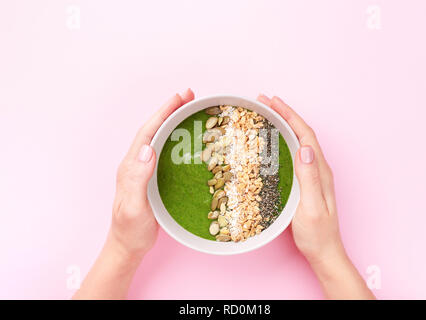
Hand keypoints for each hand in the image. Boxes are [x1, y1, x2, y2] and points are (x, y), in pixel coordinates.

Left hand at [74, 89, 194, 298]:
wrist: (129, 246)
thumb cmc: (130, 230)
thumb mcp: (133, 207)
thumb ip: (137, 179)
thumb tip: (148, 149)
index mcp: (131, 166)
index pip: (147, 132)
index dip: (162, 113)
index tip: (179, 98)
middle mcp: (137, 164)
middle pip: (154, 130)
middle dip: (170, 111)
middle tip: (190, 96)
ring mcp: (146, 171)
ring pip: (161, 140)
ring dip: (175, 123)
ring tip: (192, 110)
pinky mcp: (155, 179)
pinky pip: (168, 154)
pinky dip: (179, 141)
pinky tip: (191, 140)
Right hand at [257, 94, 374, 298]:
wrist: (323, 252)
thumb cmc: (317, 234)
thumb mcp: (312, 207)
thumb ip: (310, 178)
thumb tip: (303, 148)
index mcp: (320, 171)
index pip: (305, 135)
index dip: (290, 115)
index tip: (273, 102)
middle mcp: (318, 168)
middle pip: (301, 133)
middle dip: (284, 114)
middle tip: (264, 102)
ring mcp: (312, 175)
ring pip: (297, 142)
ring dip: (283, 125)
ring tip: (266, 115)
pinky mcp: (305, 182)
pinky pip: (293, 154)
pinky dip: (282, 141)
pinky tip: (271, 142)